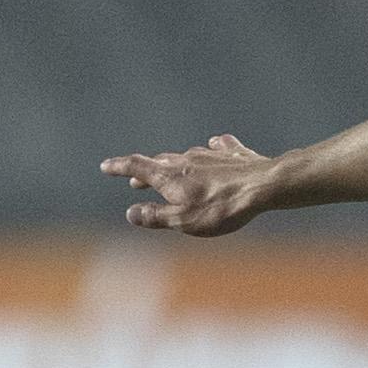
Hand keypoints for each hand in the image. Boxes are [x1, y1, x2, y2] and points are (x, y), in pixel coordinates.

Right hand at [104, 135, 275, 236]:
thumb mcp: (183, 221)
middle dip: (146, 172)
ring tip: (171, 168)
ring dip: (175, 163)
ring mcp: (210, 154)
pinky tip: (214, 145)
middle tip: (135, 181)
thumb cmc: (221, 208)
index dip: (119, 167)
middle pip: (160, 162)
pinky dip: (212, 149)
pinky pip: (218, 147)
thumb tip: (130, 213)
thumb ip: (156, 216)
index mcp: (170, 176)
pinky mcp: (233, 153)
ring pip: (186, 156)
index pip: (137, 167)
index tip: (105, 165)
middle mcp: (186, 159)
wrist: (262, 186)